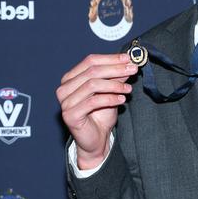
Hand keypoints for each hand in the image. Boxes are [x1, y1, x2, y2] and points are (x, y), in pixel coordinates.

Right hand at [56, 53, 137, 168]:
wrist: (96, 140)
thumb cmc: (101, 114)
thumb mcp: (111, 91)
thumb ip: (116, 77)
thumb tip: (127, 62)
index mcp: (71, 78)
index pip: (90, 61)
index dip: (111, 58)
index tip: (129, 59)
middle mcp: (64, 88)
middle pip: (92, 71)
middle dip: (116, 69)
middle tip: (133, 70)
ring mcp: (65, 102)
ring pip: (92, 84)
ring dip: (114, 84)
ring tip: (129, 89)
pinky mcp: (70, 115)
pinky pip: (93, 102)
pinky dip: (110, 98)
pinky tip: (121, 99)